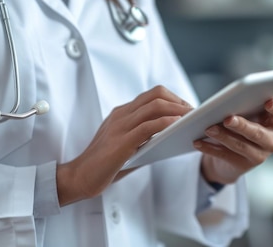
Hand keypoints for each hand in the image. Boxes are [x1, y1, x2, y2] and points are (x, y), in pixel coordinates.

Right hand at [57, 86, 192, 205]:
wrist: (78, 177)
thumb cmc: (104, 165)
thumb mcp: (126, 145)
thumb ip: (144, 139)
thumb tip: (171, 139)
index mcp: (122, 113)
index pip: (152, 95)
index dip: (174, 98)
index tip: (187, 109)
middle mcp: (121, 115)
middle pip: (156, 94)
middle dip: (179, 101)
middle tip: (194, 113)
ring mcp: (120, 126)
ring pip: (154, 106)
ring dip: (178, 110)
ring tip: (191, 119)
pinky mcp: (121, 142)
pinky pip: (148, 126)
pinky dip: (166, 123)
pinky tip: (177, 127)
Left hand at [195, 98, 272, 184]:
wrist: (232, 156)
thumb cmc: (240, 125)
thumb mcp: (246, 115)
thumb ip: (243, 106)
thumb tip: (227, 101)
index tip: (268, 101)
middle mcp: (271, 141)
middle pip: (257, 133)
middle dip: (242, 125)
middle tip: (227, 118)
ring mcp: (259, 156)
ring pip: (240, 145)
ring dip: (223, 136)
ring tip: (208, 128)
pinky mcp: (243, 166)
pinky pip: (225, 156)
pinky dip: (210, 148)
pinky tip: (198, 141)